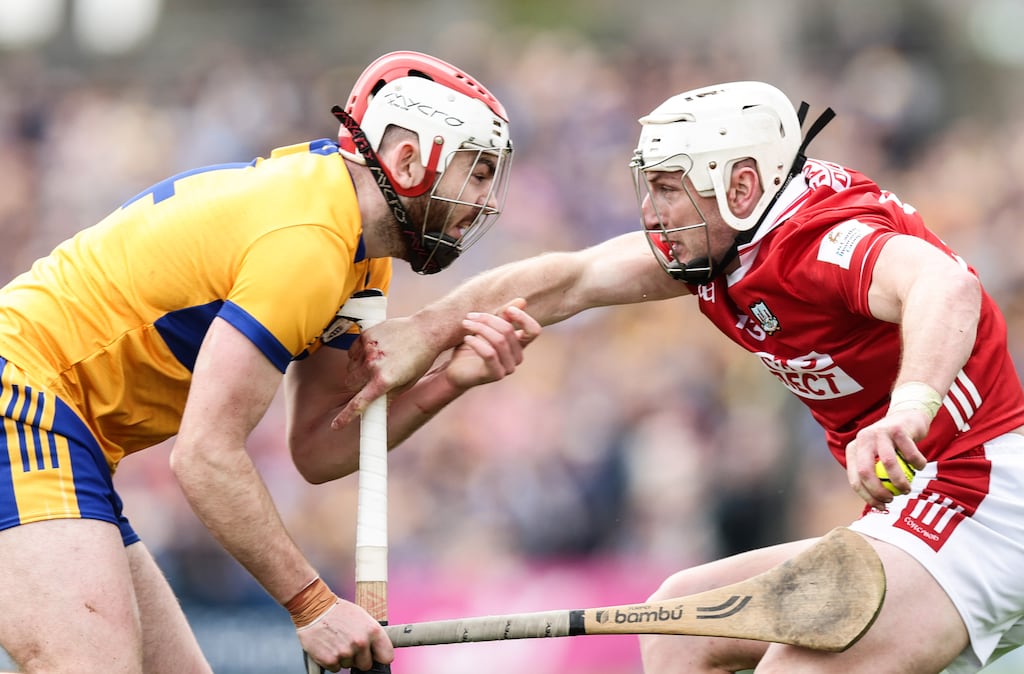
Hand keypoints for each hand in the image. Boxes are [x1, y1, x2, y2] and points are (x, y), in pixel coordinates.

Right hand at [297, 600, 392, 672]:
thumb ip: (371, 634)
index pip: (387, 656)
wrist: (313, 608)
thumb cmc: (337, 610)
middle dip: (359, 658)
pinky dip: (331, 661)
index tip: (375, 655)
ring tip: (337, 641)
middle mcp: (361, 643)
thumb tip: (378, 648)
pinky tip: (329, 646)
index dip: (379, 656)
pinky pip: (335, 669)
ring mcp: (345, 653)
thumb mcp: (362, 616)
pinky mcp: (330, 660)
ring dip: (343, 657)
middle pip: (366, 665)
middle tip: (349, 644)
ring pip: (349, 666)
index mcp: (372, 631)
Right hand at [330, 315, 438, 429]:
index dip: (346, 416)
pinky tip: (374, 352)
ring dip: (358, 370)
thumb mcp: (408, 383)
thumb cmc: (420, 358)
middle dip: (357, 385)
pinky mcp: (365, 335)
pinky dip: (358, 355)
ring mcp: (368, 348)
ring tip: (377, 363)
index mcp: (384, 380)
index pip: (359, 403)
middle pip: (350, 383)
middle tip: (370, 381)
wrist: (426, 331)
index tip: (336, 425)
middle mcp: (373, 364)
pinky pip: (352, 352)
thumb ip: (389, 396)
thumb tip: (378, 409)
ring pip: (350, 367)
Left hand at [443, 300, 540, 389]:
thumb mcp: (487, 327)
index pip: (533, 330)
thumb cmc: (471, 347)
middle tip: (470, 316)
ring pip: (499, 340)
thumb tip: (522, 301)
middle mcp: (517, 357)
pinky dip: (477, 343)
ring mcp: (508, 368)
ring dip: (480, 328)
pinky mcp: (495, 375)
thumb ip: (503, 315)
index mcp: (518, 344)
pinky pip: (489, 354)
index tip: (508, 310)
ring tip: (465, 324)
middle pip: (508, 330)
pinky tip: (466, 338)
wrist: (455, 371)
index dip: (523, 318)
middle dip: (488, 319)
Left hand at [845, 409, 928, 509]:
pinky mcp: (898, 429)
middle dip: (880, 491)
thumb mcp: (876, 458)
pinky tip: (919, 466)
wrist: (907, 418)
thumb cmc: (891, 445)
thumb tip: (877, 506)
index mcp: (853, 449)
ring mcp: (879, 432)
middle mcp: (863, 439)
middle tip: (893, 499)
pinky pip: (909, 454)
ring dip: (900, 482)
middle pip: (866, 472)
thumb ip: (874, 476)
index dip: (868, 497)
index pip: (855, 479)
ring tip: (907, 488)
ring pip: (888, 464)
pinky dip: (917, 464)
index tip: (882, 507)